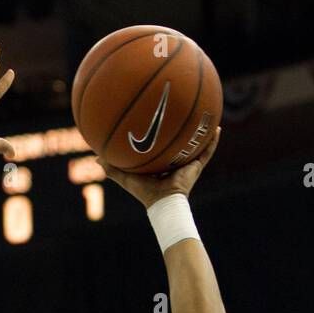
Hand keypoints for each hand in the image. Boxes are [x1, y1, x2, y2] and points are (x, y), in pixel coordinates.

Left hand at [98, 126, 220, 209]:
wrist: (164, 202)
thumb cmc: (145, 193)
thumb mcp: (126, 177)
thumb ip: (111, 168)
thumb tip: (96, 158)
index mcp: (161, 164)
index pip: (161, 146)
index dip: (160, 135)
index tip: (158, 119)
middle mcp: (175, 162)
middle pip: (179, 142)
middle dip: (181, 128)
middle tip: (181, 110)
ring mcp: (187, 164)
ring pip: (196, 144)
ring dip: (201, 131)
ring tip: (205, 114)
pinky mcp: (196, 167)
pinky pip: (207, 151)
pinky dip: (213, 141)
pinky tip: (217, 127)